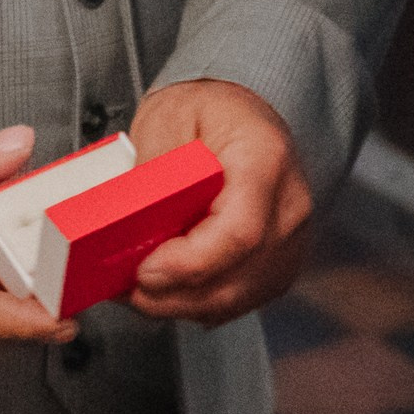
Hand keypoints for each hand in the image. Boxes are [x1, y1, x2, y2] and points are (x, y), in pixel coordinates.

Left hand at [127, 79, 312, 325]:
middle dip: (174, 295)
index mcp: (264, 161)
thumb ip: (150, 167)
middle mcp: (288, 206)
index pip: (239, 233)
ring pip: (238, 298)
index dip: (188, 264)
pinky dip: (200, 303)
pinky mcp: (280, 260)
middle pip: (237, 277)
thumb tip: (122, 218)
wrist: (244, 108)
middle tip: (126, 288)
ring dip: (182, 305)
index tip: (144, 270)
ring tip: (138, 291)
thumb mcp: (168, 116)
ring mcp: (291, 239)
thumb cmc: (212, 108)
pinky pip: (241, 299)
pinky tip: (169, 290)